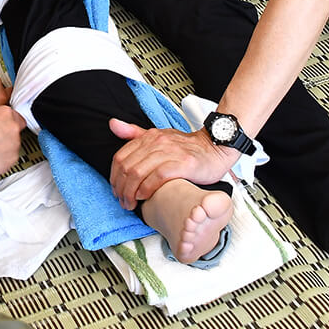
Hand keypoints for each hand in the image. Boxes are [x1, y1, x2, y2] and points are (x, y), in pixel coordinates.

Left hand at [108, 122, 237, 209]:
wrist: (215, 148)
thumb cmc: (187, 148)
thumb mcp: (159, 136)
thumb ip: (134, 132)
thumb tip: (113, 124)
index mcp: (149, 136)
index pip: (120, 156)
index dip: (113, 176)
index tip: (116, 189)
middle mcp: (157, 142)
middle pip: (127, 167)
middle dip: (120, 188)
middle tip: (122, 200)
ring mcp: (169, 152)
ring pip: (138, 173)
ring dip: (130, 192)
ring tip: (131, 203)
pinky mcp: (182, 164)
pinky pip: (157, 177)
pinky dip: (147, 189)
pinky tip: (145, 197)